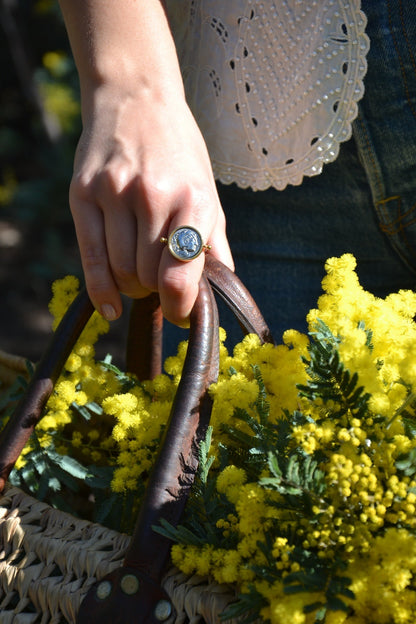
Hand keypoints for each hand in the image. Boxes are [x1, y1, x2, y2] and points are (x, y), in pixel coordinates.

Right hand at [69, 84, 233, 325]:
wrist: (137, 99)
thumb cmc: (180, 154)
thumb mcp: (208, 193)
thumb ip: (215, 245)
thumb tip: (220, 294)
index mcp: (195, 200)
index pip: (180, 277)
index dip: (180, 308)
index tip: (180, 314)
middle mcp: (155, 196)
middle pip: (148, 278)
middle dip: (155, 292)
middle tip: (158, 285)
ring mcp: (115, 193)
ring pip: (121, 272)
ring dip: (132, 286)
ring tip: (138, 274)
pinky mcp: (83, 193)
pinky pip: (91, 258)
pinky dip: (101, 292)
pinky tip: (109, 307)